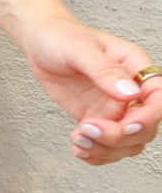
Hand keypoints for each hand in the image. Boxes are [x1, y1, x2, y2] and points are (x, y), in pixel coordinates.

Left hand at [26, 18, 161, 165]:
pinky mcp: (100, 120)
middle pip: (145, 129)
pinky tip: (77, 147)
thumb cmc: (62, 38)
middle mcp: (132, 92)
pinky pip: (108, 147)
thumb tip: (129, 93)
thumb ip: (105, 70)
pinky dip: (96, 154)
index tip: (125, 126)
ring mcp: (116, 109)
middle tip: (86, 128)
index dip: (148, 118)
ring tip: (77, 138)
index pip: (158, 99)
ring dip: (105, 150)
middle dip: (118, 138)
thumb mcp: (80, 48)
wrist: (42, 45)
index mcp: (136, 68)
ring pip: (128, 143)